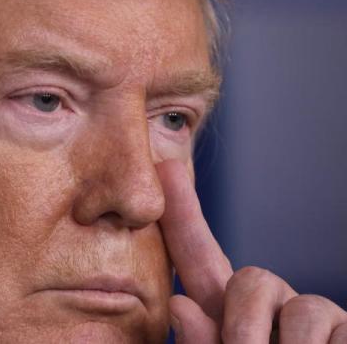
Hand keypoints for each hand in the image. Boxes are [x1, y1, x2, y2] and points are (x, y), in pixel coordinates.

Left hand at [156, 160, 346, 343]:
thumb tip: (183, 306)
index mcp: (227, 316)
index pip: (199, 258)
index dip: (183, 215)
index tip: (163, 168)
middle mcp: (269, 307)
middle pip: (250, 277)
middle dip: (242, 323)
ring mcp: (312, 318)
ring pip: (296, 302)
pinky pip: (331, 324)